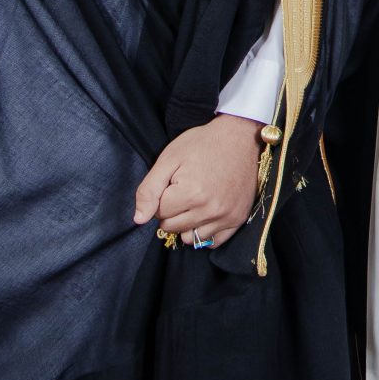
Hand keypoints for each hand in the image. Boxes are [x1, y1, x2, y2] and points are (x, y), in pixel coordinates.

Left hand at [134, 116, 261, 245]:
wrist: (239, 137)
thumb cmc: (201, 144)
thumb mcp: (168, 159)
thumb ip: (149, 190)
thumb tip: (139, 219)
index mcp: (191, 194)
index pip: (158, 213)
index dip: (161, 197)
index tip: (172, 183)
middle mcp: (209, 210)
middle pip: (172, 227)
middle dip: (171, 211)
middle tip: (182, 191)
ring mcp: (226, 216)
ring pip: (190, 238)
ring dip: (186, 224)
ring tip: (194, 202)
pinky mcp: (238, 219)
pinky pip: (213, 242)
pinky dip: (205, 232)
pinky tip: (206, 215)